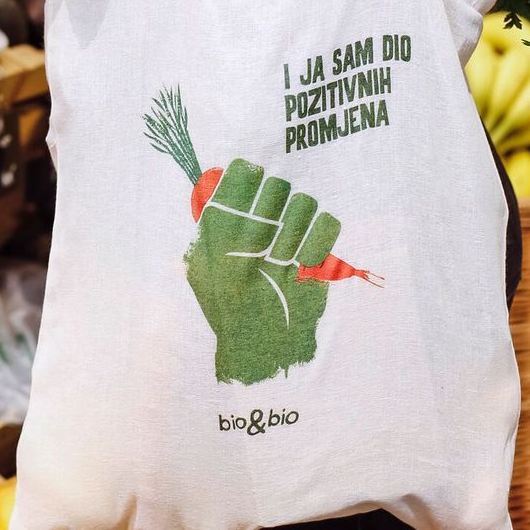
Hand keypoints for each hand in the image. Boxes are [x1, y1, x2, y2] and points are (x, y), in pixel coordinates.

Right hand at [185, 159, 342, 384]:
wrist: (258, 355)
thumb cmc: (228, 310)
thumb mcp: (203, 274)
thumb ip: (206, 233)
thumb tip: (214, 188)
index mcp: (217, 246)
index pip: (236, 186)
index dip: (247, 174)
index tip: (255, 174)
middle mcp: (248, 250)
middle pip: (274, 191)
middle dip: (278, 193)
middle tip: (278, 203)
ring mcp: (283, 262)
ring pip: (303, 206)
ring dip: (302, 210)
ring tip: (297, 222)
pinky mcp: (313, 276)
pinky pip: (327, 229)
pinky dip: (324, 228)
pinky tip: (315, 237)